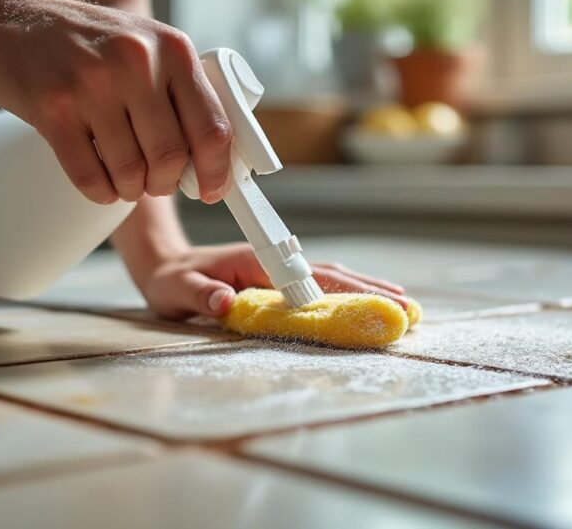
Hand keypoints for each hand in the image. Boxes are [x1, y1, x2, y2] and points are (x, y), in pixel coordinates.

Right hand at [0, 0, 232, 203]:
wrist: (5, 17)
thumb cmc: (82, 40)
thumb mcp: (146, 45)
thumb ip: (180, 91)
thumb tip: (213, 157)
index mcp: (172, 49)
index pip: (212, 127)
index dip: (216, 170)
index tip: (210, 189)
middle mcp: (137, 62)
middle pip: (172, 158)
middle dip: (165, 182)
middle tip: (154, 181)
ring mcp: (93, 85)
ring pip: (131, 174)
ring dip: (130, 189)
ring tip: (122, 176)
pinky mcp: (53, 110)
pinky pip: (91, 178)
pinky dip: (100, 191)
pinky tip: (99, 180)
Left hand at [131, 242, 408, 319]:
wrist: (163, 264)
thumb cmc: (169, 280)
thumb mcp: (173, 291)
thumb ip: (197, 296)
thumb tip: (225, 302)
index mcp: (255, 261)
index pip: (308, 277)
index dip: (344, 291)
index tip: (376, 305)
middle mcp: (273, 260)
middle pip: (332, 274)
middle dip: (371, 291)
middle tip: (409, 311)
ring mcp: (278, 268)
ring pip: (331, 277)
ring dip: (367, 290)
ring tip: (403, 305)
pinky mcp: (278, 278)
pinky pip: (320, 284)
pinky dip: (348, 292)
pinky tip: (367, 301)